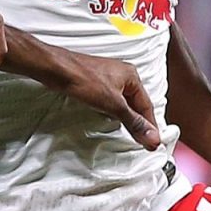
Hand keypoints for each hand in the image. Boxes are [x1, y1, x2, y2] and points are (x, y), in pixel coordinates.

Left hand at [44, 47, 161, 149]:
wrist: (57, 70)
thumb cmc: (82, 77)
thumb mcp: (113, 104)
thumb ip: (133, 122)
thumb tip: (151, 136)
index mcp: (132, 76)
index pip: (147, 106)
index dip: (150, 125)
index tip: (153, 141)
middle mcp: (122, 76)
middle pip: (136, 104)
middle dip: (140, 122)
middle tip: (144, 140)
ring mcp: (108, 79)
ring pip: (124, 103)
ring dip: (128, 117)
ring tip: (132, 132)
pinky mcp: (96, 84)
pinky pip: (112, 102)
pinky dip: (115, 112)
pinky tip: (112, 119)